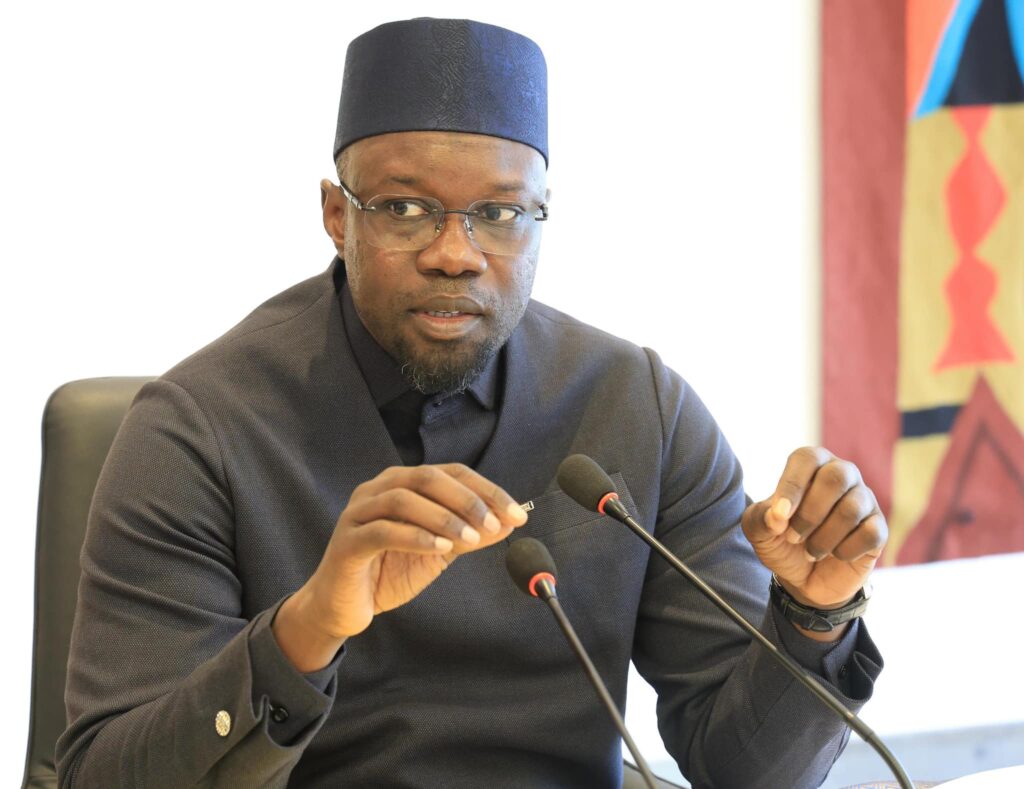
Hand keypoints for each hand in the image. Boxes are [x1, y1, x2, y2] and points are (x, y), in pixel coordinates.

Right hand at [274, 464, 526, 669]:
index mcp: (402, 484)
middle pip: (426, 477)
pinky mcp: (347, 542)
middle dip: (466, 499)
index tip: (517, 514)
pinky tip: (440, 548)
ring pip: (403, 499)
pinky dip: (415, 537)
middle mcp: (378, 489)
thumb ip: (468, 534)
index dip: (487, 490)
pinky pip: (382, 531)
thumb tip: (508, 523)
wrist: (344, 607)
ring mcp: (358, 513)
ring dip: (443, 517)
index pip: (451, 473)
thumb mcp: (439, 551)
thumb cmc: (389, 571)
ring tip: (470, 538)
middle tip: (494, 524)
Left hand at [742, 447, 886, 631]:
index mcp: (811, 465)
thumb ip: (761, 519)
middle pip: (835, 478)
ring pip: (851, 509)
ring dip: (824, 538)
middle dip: (810, 514)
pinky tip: (835, 555)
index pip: (807, 459)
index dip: (792, 486)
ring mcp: (864, 500)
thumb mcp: (759, 532)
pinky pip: (869, 533)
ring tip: (811, 551)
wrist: (805, 579)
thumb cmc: (781, 542)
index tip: (780, 516)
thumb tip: (777, 515)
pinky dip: (846, 550)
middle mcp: (842, 474)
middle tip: (793, 537)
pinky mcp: (878, 527)